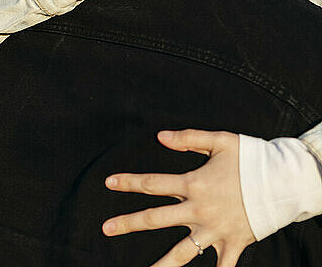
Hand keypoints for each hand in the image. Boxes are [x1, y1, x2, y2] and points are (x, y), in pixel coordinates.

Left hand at [103, 129, 255, 266]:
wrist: (283, 181)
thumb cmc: (251, 158)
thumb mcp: (220, 140)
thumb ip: (188, 137)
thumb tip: (159, 136)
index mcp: (193, 183)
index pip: (153, 183)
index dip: (129, 182)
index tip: (109, 182)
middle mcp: (199, 210)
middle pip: (156, 218)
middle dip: (129, 223)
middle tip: (106, 228)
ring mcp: (214, 232)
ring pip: (181, 253)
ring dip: (161, 264)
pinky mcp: (232, 245)